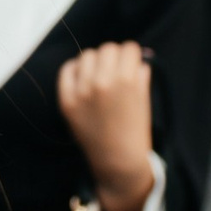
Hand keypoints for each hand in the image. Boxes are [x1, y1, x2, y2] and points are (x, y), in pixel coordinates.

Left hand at [58, 42, 154, 210]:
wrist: (117, 162)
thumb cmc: (135, 133)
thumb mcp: (144, 101)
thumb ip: (141, 76)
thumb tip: (139, 58)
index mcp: (127, 80)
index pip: (128, 48)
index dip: (131, 57)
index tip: (131, 65)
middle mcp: (102, 81)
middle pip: (108, 48)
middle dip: (115, 58)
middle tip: (116, 72)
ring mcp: (82, 91)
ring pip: (87, 55)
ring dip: (95, 63)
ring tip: (99, 76)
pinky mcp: (66, 100)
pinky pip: (67, 70)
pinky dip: (75, 70)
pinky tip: (82, 79)